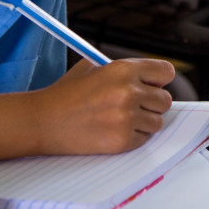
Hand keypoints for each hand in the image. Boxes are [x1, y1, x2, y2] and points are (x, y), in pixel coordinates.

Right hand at [32, 58, 174, 155]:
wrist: (42, 120)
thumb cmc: (66, 93)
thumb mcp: (92, 68)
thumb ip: (124, 71)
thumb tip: (151, 79)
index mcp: (124, 69)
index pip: (166, 72)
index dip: (159, 80)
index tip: (153, 85)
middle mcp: (129, 92)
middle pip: (165, 100)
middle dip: (151, 103)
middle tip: (134, 106)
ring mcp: (126, 118)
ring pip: (157, 122)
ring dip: (144, 121)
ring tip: (121, 119)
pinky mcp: (122, 141)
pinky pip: (144, 139)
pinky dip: (133, 137)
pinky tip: (112, 130)